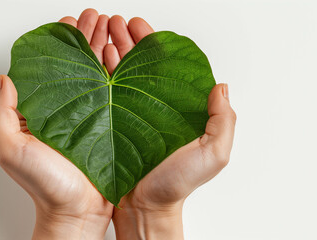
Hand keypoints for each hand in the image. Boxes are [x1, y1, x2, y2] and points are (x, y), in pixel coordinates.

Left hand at [0, 9, 112, 239]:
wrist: (78, 210)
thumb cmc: (45, 184)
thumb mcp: (11, 149)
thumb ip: (2, 113)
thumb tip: (4, 78)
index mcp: (44, 108)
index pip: (52, 66)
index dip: (60, 42)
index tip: (67, 22)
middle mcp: (68, 107)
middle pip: (77, 63)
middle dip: (86, 35)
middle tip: (94, 16)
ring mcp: (91, 113)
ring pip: (98, 71)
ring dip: (104, 46)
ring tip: (111, 25)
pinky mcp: (111, 122)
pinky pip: (117, 90)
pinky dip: (119, 69)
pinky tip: (122, 52)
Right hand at [108, 16, 236, 239]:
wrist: (144, 206)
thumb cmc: (177, 183)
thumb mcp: (212, 153)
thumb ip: (223, 120)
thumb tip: (220, 86)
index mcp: (174, 106)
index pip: (162, 65)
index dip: (150, 42)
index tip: (139, 25)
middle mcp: (149, 105)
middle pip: (137, 64)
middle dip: (125, 38)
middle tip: (114, 21)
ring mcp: (127, 113)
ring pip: (117, 73)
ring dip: (109, 49)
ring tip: (99, 30)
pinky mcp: (108, 123)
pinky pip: (101, 93)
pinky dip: (97, 74)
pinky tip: (92, 59)